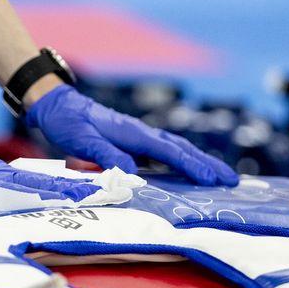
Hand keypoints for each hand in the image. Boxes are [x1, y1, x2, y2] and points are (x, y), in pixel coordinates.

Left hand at [25, 85, 238, 185]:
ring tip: (218, 177)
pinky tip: (185, 173)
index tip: (213, 179)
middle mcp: (141, 134)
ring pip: (175, 151)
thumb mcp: (83, 141)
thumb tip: (132, 173)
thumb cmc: (68, 123)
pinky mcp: (131, 143)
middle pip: (181, 149)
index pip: (170, 152)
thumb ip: (107, 156)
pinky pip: (162, 154)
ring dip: (197, 163)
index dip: (193, 166)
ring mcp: (137, 138)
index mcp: (134, 133)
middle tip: (232, 180)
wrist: (56, 107)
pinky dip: (179, 162)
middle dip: (207, 164)